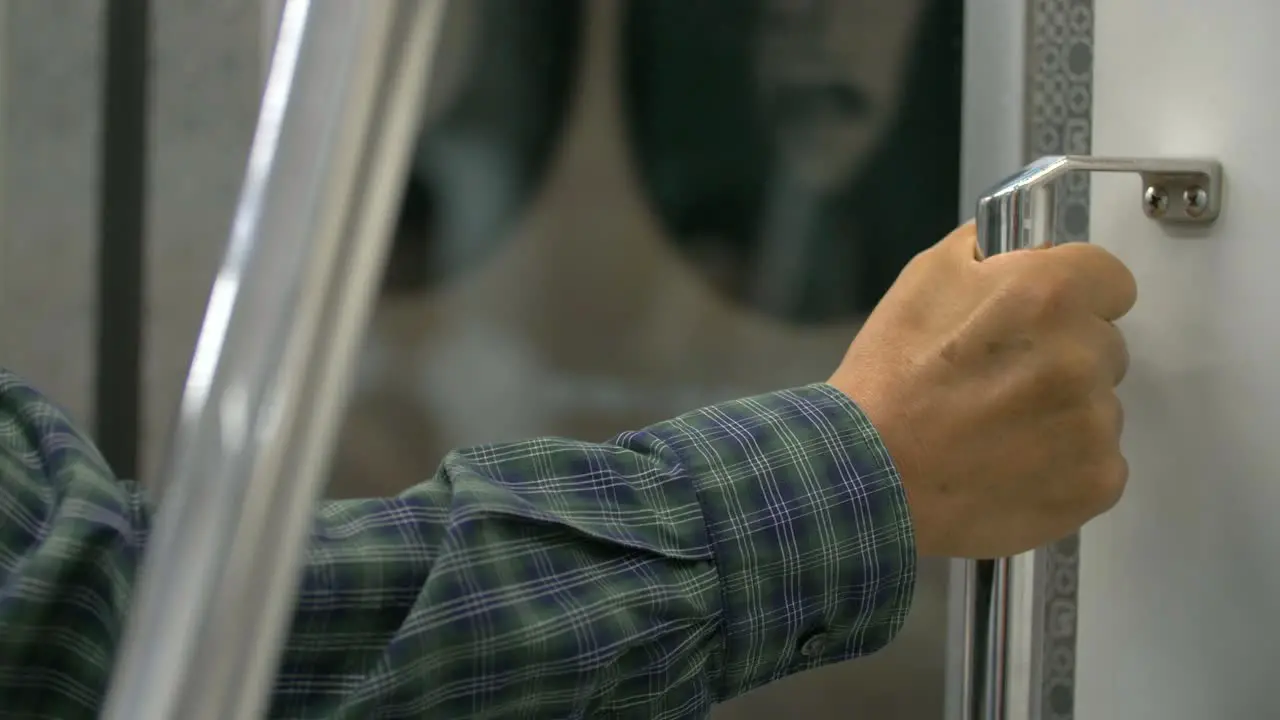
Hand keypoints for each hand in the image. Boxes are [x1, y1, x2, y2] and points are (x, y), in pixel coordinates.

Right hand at [829, 223, 1135, 558]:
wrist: (868, 476)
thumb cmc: (889, 379)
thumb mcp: (923, 279)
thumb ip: (989, 249)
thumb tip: (1028, 246)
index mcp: (1048, 294)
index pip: (1112, 279)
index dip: (1075, 296)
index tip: (1045, 318)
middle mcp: (1083, 355)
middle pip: (1105, 345)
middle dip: (1065, 356)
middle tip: (1003, 380)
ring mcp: (1094, 424)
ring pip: (1100, 406)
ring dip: (1064, 413)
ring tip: (999, 430)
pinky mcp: (1097, 481)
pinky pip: (1099, 461)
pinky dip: (1065, 467)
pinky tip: (1012, 466)